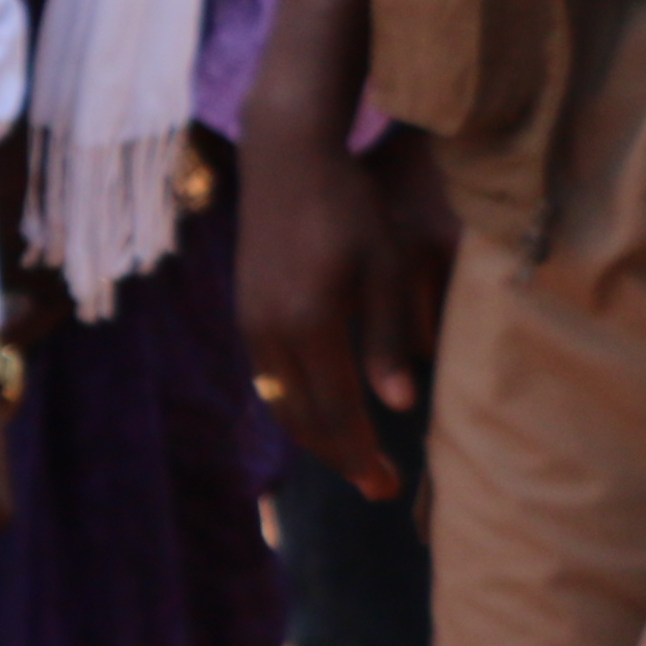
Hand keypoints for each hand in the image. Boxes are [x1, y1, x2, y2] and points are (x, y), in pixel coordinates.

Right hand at [235, 114, 450, 500]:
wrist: (287, 158)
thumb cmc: (351, 206)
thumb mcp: (387, 266)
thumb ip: (389, 338)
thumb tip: (401, 407)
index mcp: (310, 324)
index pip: (338, 410)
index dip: (362, 454)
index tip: (388, 486)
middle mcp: (270, 332)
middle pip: (302, 417)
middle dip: (339, 457)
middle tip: (376, 486)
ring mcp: (250, 322)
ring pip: (280, 402)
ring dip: (314, 435)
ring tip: (350, 457)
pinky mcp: (244, 311)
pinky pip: (267, 378)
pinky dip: (294, 406)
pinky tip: (319, 409)